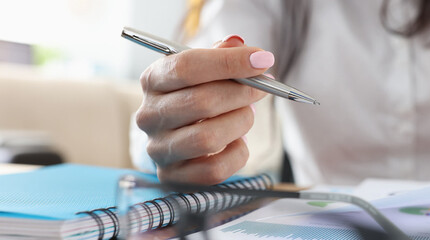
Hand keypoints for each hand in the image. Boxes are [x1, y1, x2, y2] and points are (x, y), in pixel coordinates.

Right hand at [135, 35, 272, 184]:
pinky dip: (237, 153)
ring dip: (240, 122)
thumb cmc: (196, 96)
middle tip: (262, 87)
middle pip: (201, 102)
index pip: (187, 66)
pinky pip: (215, 169)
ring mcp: (159, 149)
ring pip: (209, 138)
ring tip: (246, 114)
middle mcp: (149, 115)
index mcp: (153, 80)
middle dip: (241, 93)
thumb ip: (220, 54)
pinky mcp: (173, 176)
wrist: (178, 136)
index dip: (229, 62)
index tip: (262, 59)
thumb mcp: (204, 69)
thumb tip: (239, 45)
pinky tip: (236, 141)